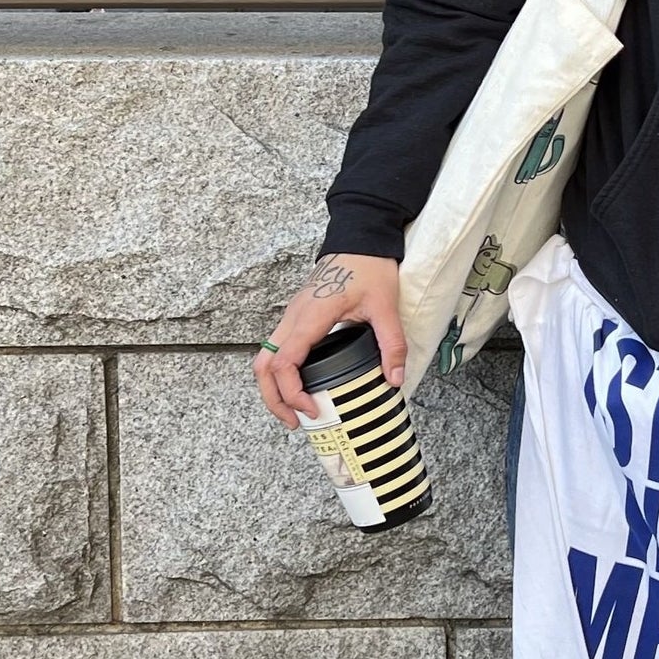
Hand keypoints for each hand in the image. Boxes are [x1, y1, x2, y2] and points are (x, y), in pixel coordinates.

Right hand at [253, 254, 405, 429]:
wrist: (361, 236)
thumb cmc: (369, 266)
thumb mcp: (386, 305)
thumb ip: (392, 343)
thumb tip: (395, 380)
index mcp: (310, 316)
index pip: (284, 362)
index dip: (291, 392)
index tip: (311, 409)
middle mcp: (293, 317)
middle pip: (263, 365)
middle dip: (273, 399)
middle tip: (296, 422)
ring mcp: (292, 315)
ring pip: (266, 357)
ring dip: (273, 386)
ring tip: (296, 409)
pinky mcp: (298, 315)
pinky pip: (278, 348)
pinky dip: (281, 371)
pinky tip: (302, 384)